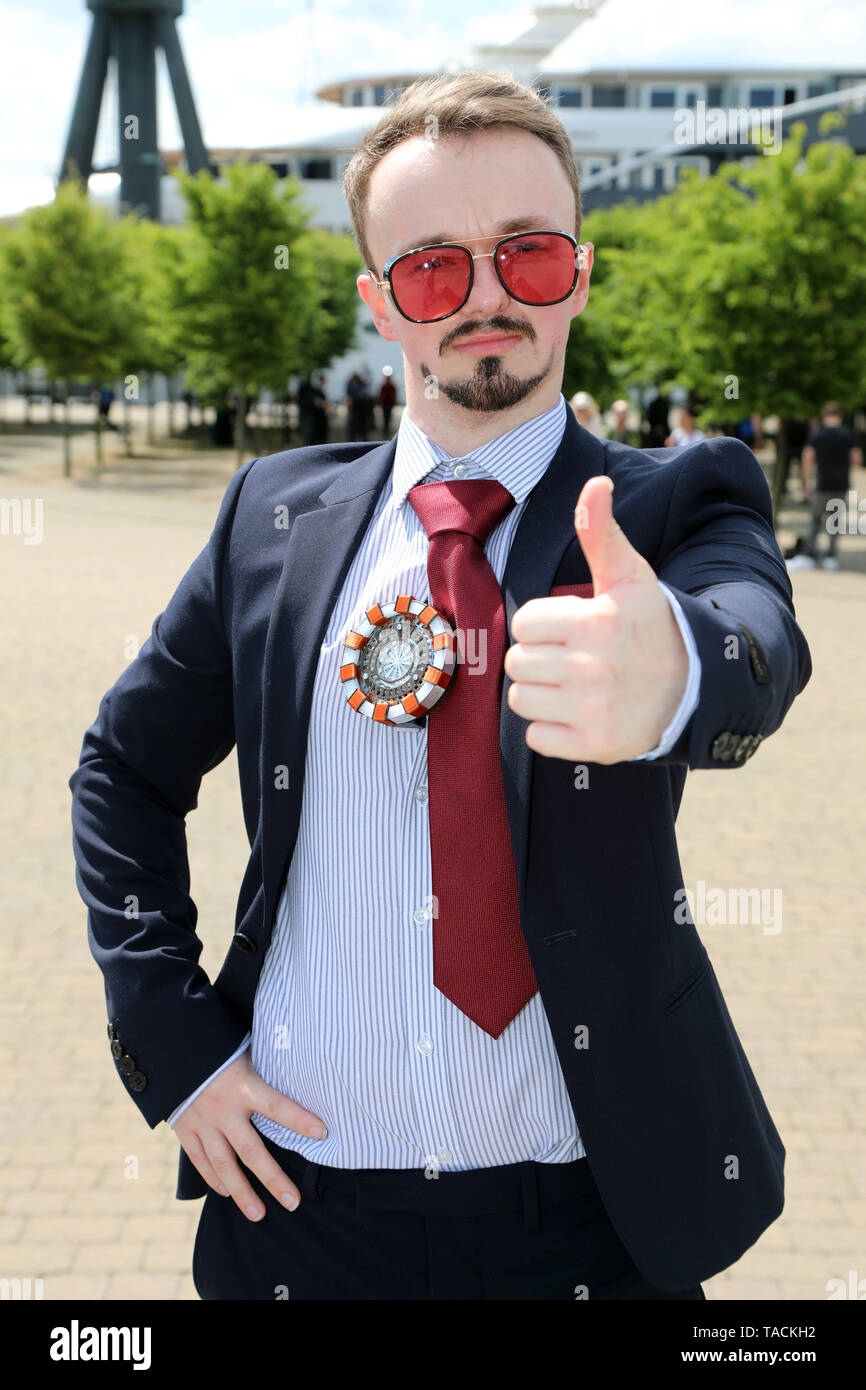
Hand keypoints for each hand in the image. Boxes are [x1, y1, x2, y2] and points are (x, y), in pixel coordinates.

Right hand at [174, 1052, 327, 1220]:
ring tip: (259, 1214)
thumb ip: (266, 1067)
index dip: (299, 1120)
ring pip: (225, 1165)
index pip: (276, 1106)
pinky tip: (227, 1192)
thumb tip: (300, 1064)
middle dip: (273, 1179)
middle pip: (252, 1151)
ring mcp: (202, 1122)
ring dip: (243, 1192)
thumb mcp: (245, 1050)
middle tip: (293, 1202)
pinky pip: (200, 1160)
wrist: (172, 1048)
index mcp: (242, 1085)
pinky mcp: (185, 1129)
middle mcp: (223, 1108)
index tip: (322, 1133)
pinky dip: (214, 1178)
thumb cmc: (218, 1047)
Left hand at [504, 475, 687, 762]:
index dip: (542, 625)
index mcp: (597, 622)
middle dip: (538, 658)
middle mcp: (595, 666)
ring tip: (572, 686)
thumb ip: (602, 533)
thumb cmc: (650, 627)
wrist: (694, 687)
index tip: (572, 629)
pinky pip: (535, 737)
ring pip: (520, 698)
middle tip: (572, 659)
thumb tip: (596, 483)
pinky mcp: (594, 744)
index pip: (524, 624)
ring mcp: (594, 709)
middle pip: (518, 662)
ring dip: (539, 694)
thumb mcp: (630, 578)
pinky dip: (550, 730)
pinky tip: (577, 714)